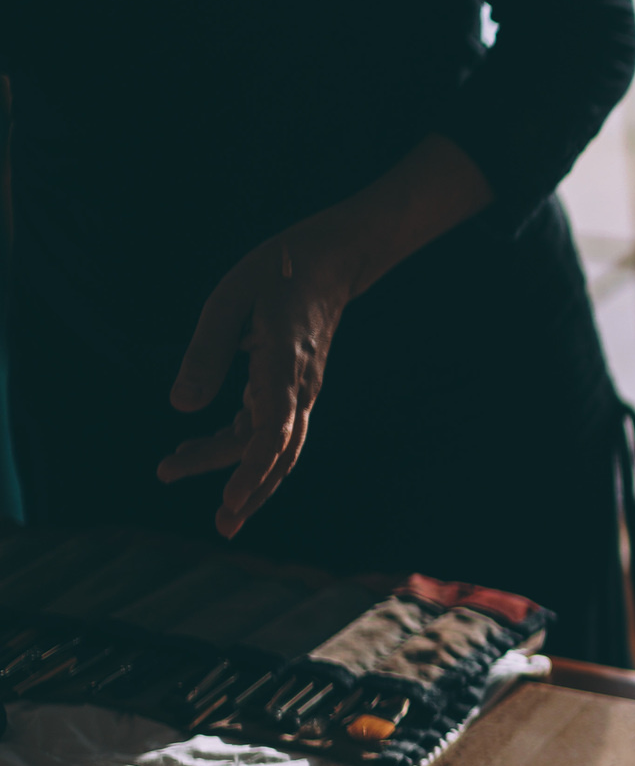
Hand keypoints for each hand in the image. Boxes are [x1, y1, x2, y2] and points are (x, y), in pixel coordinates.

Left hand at [157, 230, 353, 536]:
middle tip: (185, 497)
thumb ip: (206, 353)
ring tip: (173, 471)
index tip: (228, 503)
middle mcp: (299, 389)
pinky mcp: (291, 388)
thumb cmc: (278, 272)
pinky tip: (198, 445)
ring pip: (272, 448)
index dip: (251, 472)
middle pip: (273, 453)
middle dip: (238, 488)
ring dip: (233, 472)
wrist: (331, 262)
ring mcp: (299, 392)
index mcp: (284, 366)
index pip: (274, 433)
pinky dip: (235, 445)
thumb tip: (180, 408)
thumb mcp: (229, 301)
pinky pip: (267, 429)